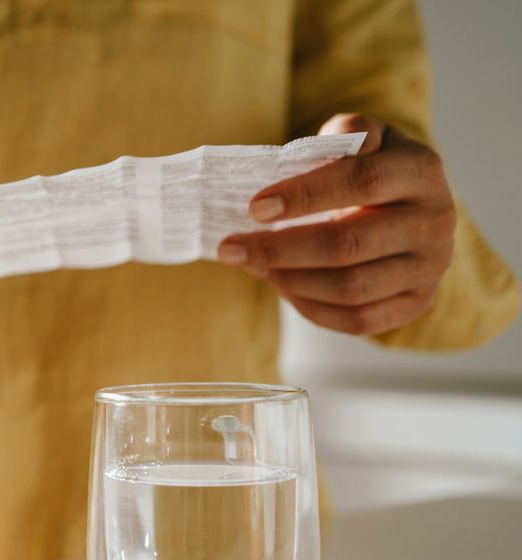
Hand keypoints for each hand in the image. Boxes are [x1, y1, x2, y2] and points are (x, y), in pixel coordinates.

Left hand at [218, 114, 456, 335]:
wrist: (412, 210)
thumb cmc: (374, 169)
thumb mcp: (367, 139)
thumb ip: (347, 133)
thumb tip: (323, 147)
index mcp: (422, 172)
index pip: (363, 181)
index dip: (306, 195)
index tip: (255, 207)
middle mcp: (434, 222)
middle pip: (348, 245)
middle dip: (280, 249)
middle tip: (232, 248)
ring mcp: (429, 268)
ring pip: (350, 288)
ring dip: (290, 280)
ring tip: (253, 265)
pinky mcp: (417, 302)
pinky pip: (358, 320)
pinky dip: (311, 308)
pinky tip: (282, 287)